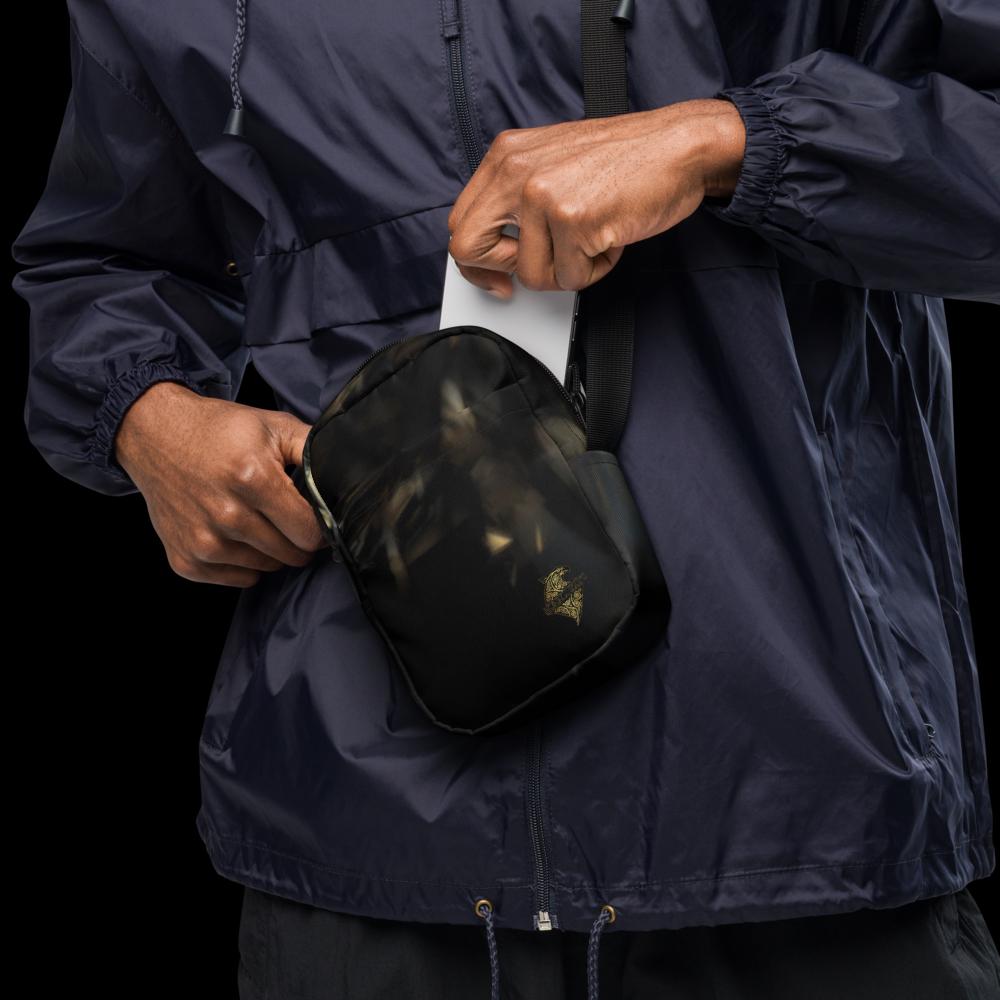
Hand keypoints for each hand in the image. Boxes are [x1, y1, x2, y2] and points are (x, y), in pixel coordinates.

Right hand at [114, 382, 326, 587]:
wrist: (153, 435)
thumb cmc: (218, 430)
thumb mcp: (272, 424)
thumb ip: (313, 449)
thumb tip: (349, 475)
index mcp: (252, 478)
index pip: (310, 532)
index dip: (319, 526)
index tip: (313, 515)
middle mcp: (227, 515)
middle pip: (291, 554)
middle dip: (297, 538)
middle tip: (286, 514)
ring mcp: (203, 541)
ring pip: (267, 567)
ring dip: (271, 549)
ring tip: (256, 517)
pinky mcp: (185, 560)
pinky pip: (239, 579)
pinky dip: (244, 562)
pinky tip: (234, 532)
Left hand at [447, 97, 744, 296]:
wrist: (679, 145)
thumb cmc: (625, 159)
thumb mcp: (552, 162)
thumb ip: (517, 197)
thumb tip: (496, 249)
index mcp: (505, 155)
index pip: (461, 222)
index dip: (476, 262)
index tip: (497, 276)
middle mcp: (515, 171)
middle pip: (468, 249)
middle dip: (503, 272)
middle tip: (538, 269)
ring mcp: (542, 195)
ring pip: (531, 275)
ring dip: (568, 270)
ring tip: (594, 238)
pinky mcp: (573, 220)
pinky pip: (571, 278)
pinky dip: (597, 269)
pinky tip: (610, 238)